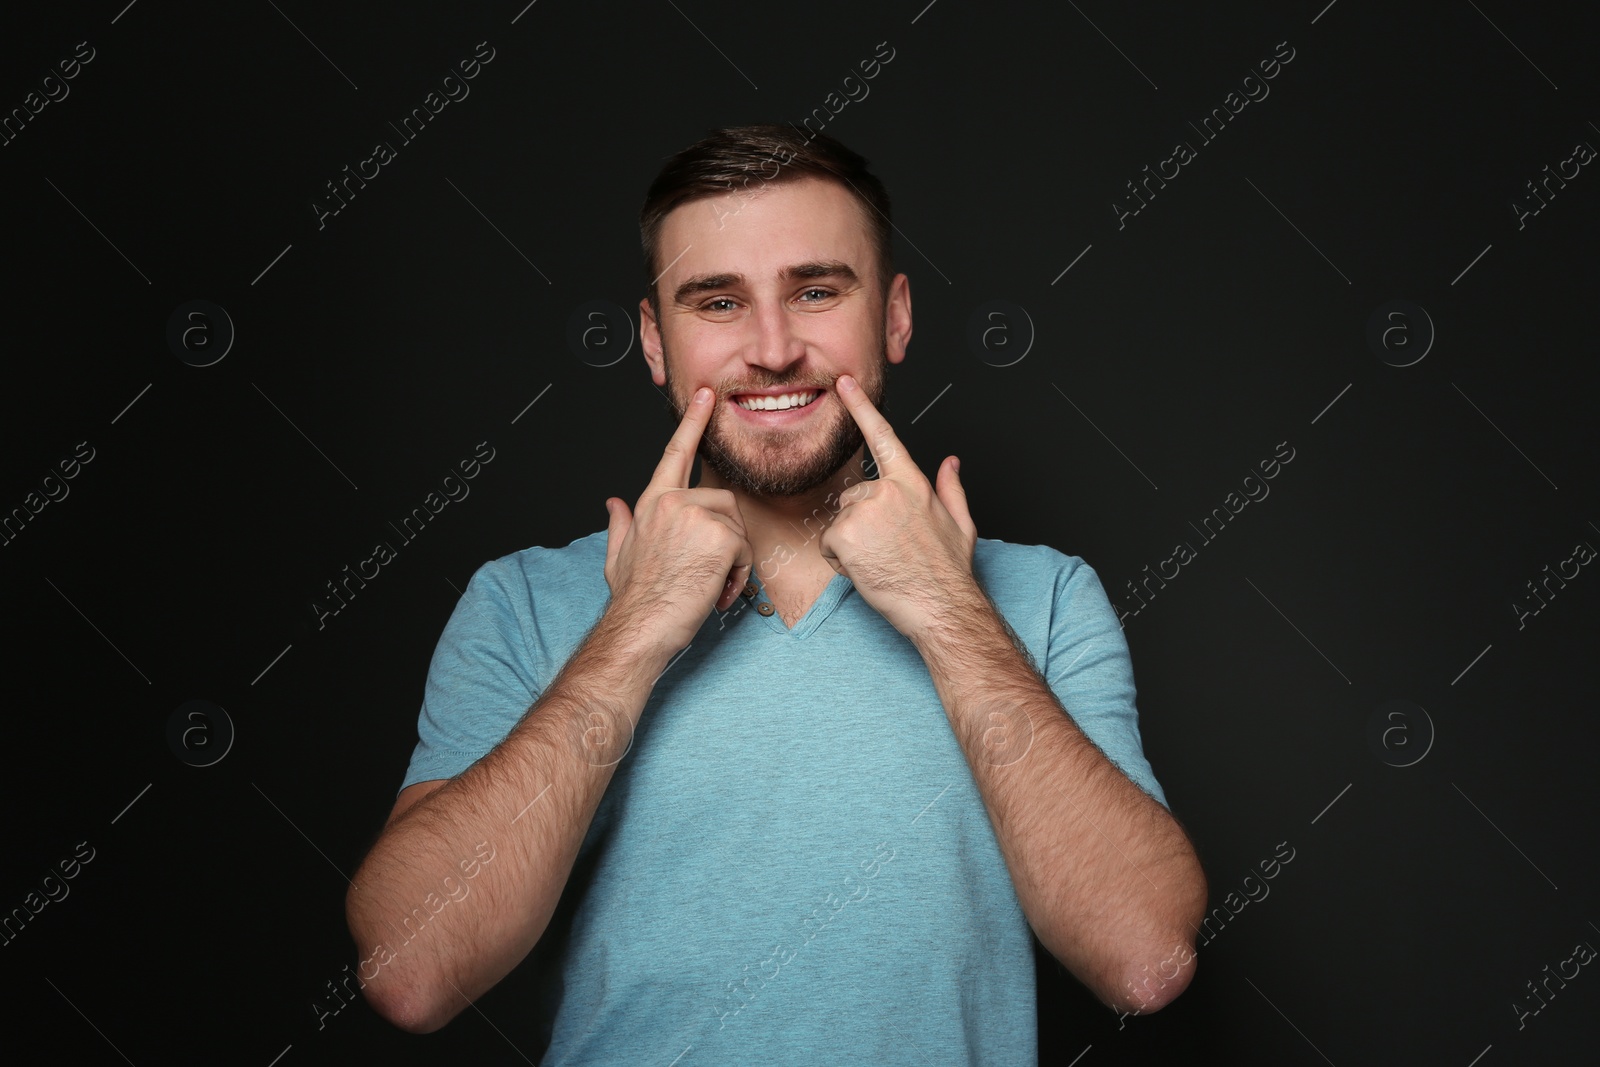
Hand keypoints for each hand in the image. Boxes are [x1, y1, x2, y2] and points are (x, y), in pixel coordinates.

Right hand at [603, 387, 754, 657]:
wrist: (640, 627)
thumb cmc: (633, 598)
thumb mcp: (618, 555)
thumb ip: (620, 523)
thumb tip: (612, 502)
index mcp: (652, 502)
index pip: (676, 452)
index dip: (693, 422)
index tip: (708, 395)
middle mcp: (673, 502)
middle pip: (724, 503)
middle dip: (726, 537)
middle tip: (708, 573)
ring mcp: (696, 515)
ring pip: (738, 527)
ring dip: (734, 560)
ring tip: (710, 585)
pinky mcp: (720, 536)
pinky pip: (746, 549)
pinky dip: (739, 575)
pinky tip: (717, 592)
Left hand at [818, 374, 979, 641]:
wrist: (941, 607)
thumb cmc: (948, 572)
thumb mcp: (960, 524)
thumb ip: (952, 488)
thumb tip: (952, 463)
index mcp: (913, 484)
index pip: (883, 436)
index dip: (861, 407)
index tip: (844, 384)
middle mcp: (887, 491)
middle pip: (854, 496)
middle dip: (862, 522)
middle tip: (887, 549)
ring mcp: (864, 511)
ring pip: (841, 521)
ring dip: (852, 542)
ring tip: (880, 561)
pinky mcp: (844, 534)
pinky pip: (829, 543)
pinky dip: (840, 560)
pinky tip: (865, 569)